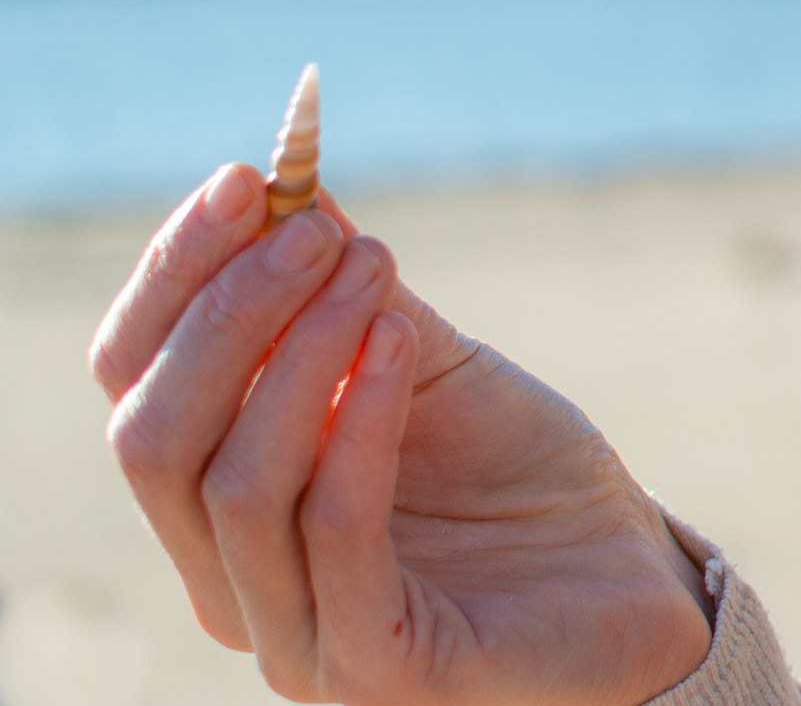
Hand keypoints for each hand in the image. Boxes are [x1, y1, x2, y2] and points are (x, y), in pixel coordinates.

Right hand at [91, 164, 714, 704]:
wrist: (629, 578)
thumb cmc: (519, 475)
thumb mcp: (426, 363)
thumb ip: (353, 297)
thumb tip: (293, 186)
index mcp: (217, 503)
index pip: (135, 385)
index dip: (176, 277)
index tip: (243, 179)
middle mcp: (230, 581)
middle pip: (154, 436)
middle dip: (229, 312)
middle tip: (313, 228)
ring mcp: (296, 638)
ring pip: (235, 483)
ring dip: (298, 352)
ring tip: (373, 267)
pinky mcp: (378, 669)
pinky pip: (335, 529)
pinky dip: (359, 421)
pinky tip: (398, 341)